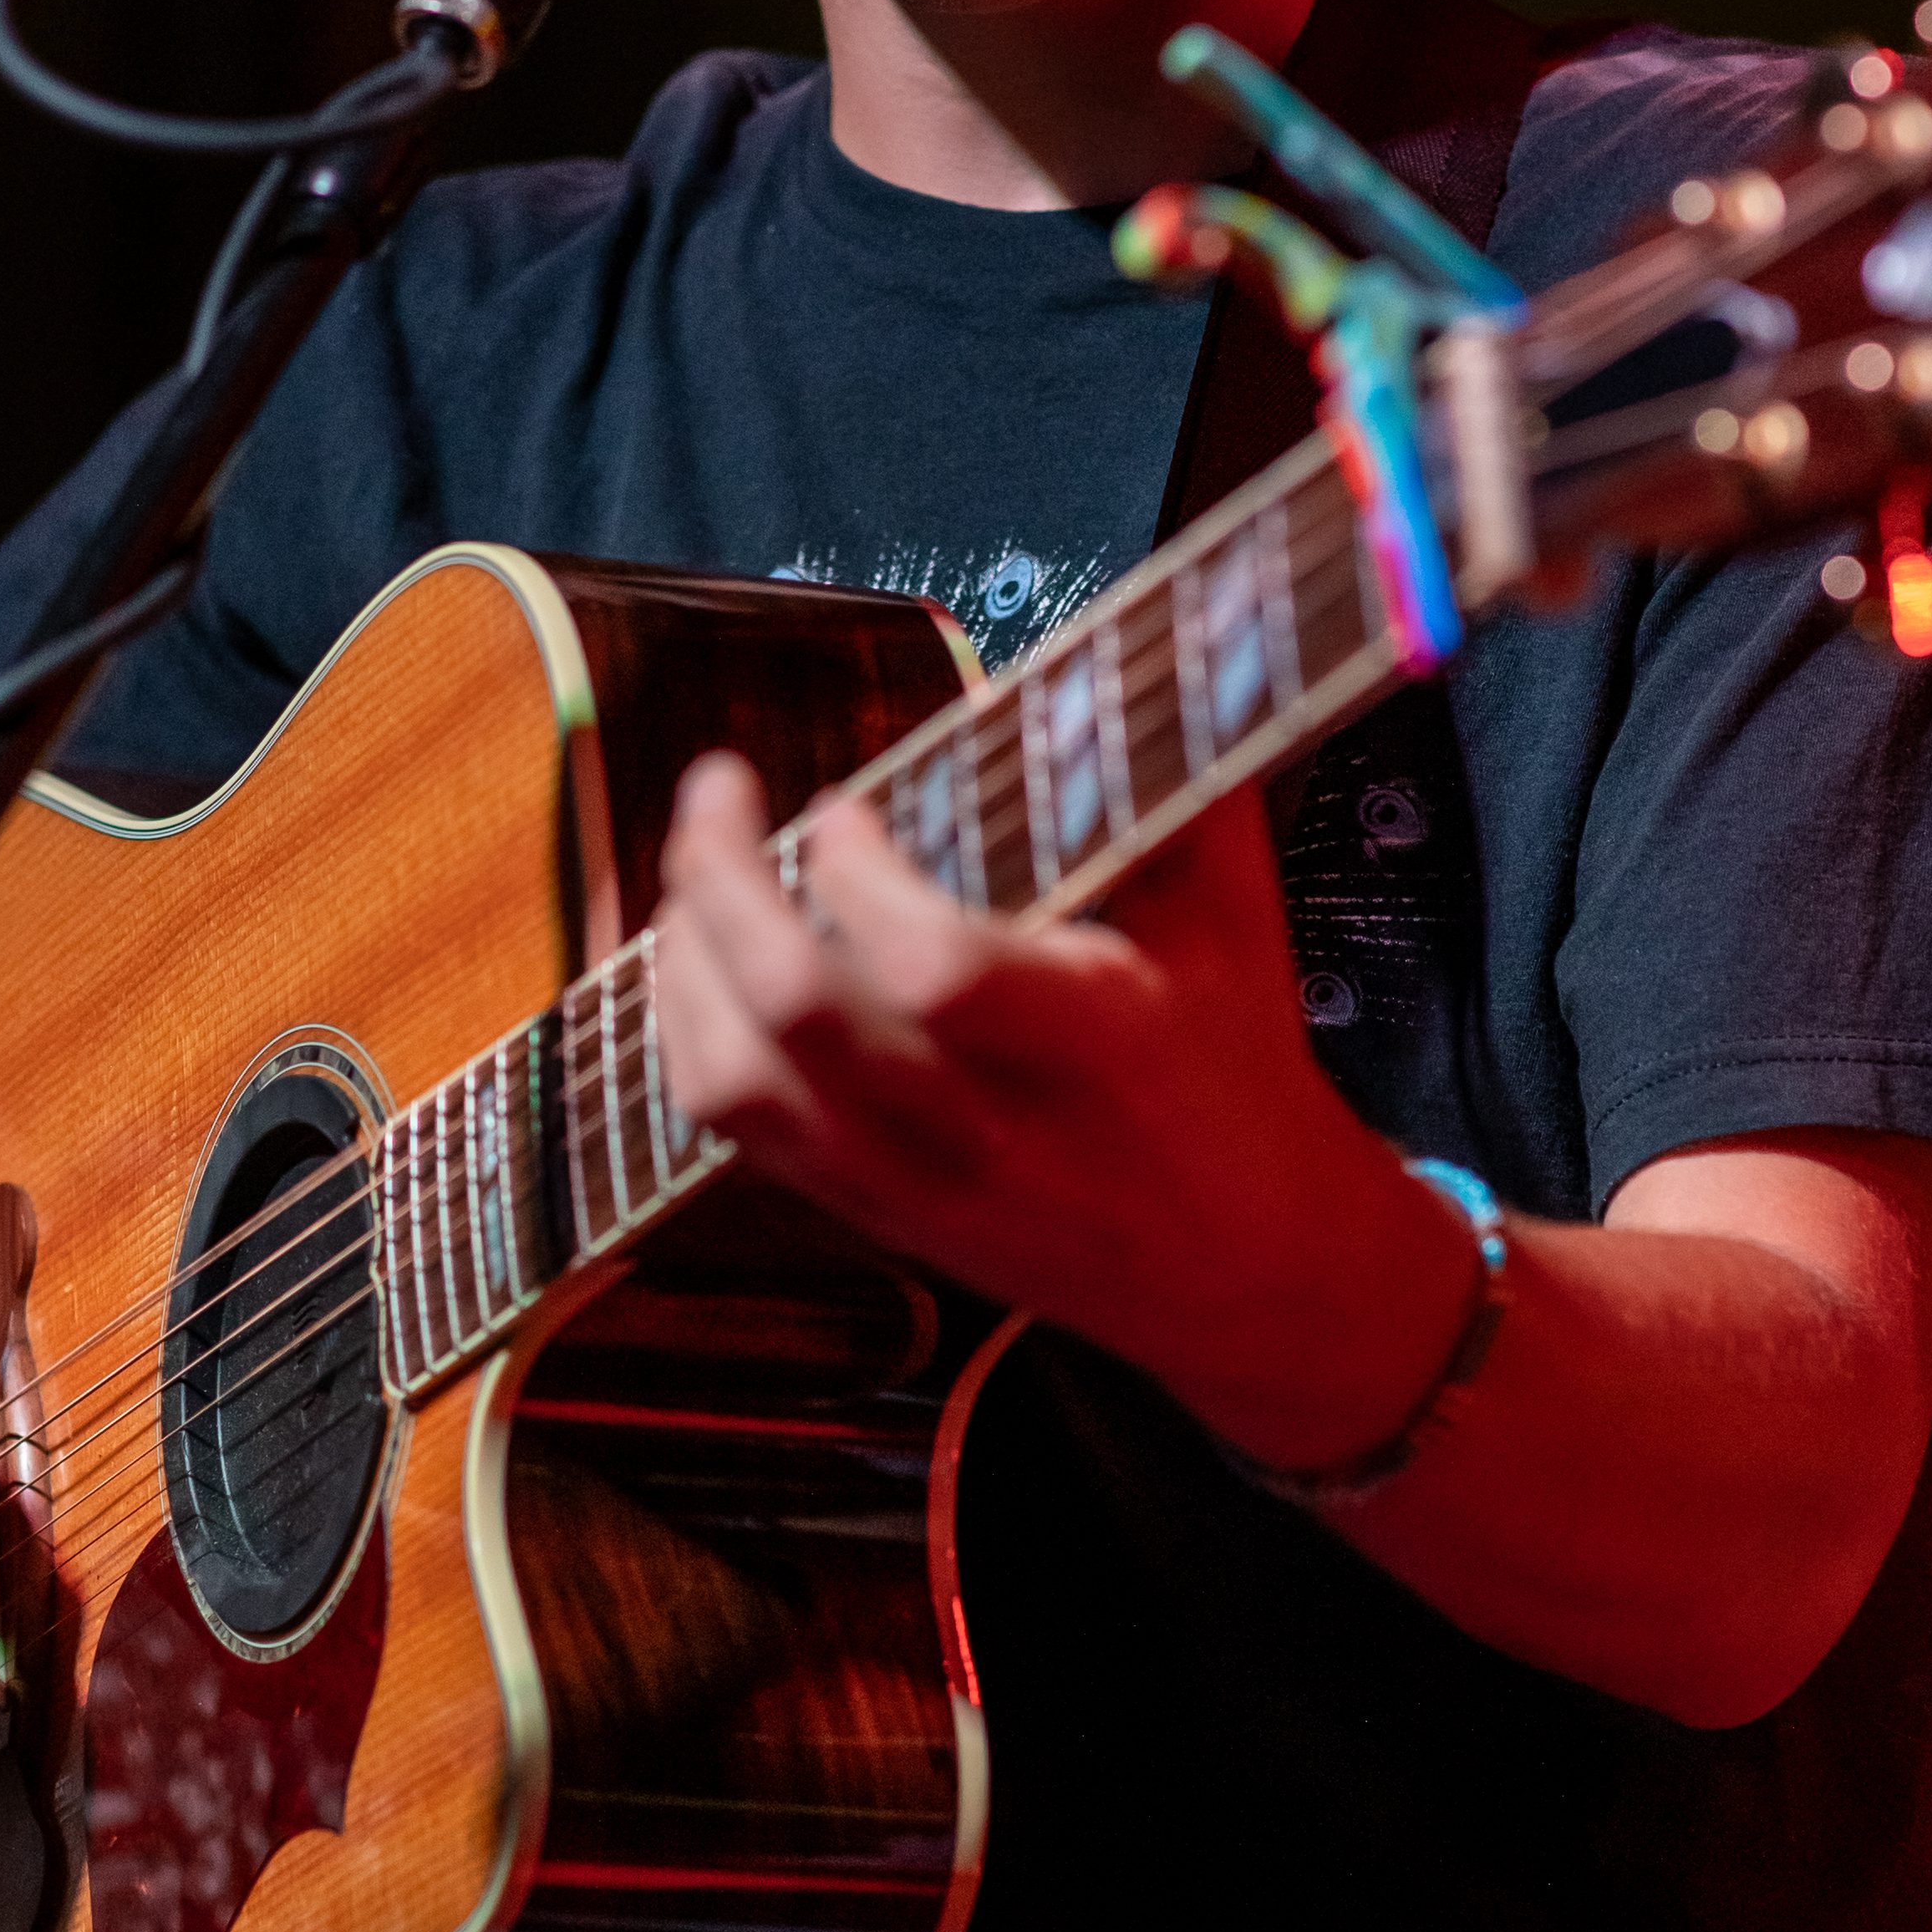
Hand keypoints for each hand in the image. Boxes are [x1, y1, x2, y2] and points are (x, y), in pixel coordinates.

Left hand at [646, 749, 1455, 1468]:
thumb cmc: (1238, 1073)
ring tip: (690, 873)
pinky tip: (697, 962)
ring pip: (735, 1083)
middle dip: (722, 881)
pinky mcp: (871, 1218)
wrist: (1249, 1274)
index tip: (845, 805)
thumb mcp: (1237, 925)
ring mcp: (917, 1185)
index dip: (858, 875)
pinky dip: (688, 1032)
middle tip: (718, 791)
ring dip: (681, 960)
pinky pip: (732, 1132)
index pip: (934, 967)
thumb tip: (1094, 657)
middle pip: (795, 1015)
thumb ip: (1168, 791)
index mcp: (1097, 1046)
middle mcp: (992, 1128)